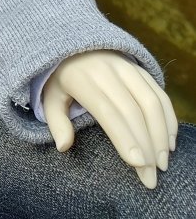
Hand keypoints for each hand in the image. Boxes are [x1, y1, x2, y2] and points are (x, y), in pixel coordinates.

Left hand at [42, 51, 177, 188]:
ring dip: (160, 135)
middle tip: (150, 177)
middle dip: (145, 146)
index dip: (124, 137)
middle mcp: (106, 71)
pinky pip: (159, 93)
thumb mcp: (50, 95)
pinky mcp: (139, 68)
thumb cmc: (61, 78)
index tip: (137, 163)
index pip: (107, 111)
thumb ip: (56, 121)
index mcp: (81, 79)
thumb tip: (63, 146)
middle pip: (132, 111)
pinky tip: (169, 142)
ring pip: (150, 102)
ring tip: (162, 164)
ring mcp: (126, 67)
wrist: (73, 42)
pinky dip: (168, 118)